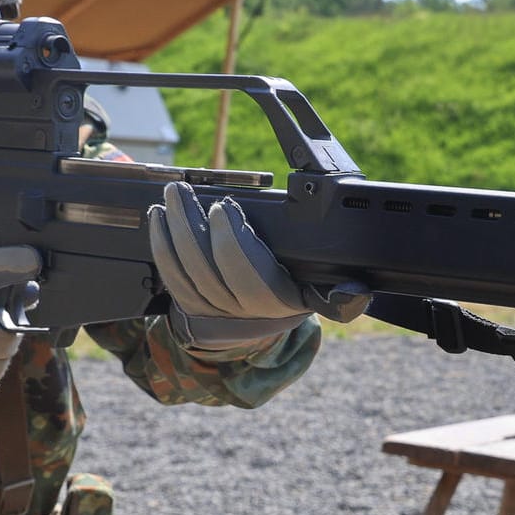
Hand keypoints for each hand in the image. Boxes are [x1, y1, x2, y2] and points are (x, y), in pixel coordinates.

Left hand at [148, 181, 369, 349]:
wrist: (266, 323)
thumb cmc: (297, 290)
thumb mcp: (322, 292)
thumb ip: (341, 291)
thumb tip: (356, 293)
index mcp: (278, 303)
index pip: (251, 277)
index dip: (233, 242)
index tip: (226, 206)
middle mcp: (243, 313)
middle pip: (210, 271)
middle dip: (193, 226)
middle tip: (185, 191)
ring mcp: (213, 312)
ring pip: (187, 272)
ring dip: (174, 231)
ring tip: (171, 196)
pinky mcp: (190, 306)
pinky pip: (171, 277)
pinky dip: (161, 246)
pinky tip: (157, 218)